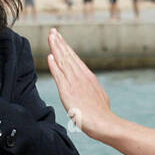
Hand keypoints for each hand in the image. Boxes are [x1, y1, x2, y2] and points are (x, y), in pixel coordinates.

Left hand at [46, 27, 117, 141]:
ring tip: (51, 37)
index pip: (74, 59)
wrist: (105, 123)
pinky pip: (60, 76)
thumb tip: (90, 88)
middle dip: (59, 42)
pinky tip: (50, 57)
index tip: (59, 38)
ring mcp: (75, 83)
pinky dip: (54, 66)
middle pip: (68, 56)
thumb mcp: (98, 97)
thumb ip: (90, 90)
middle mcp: (81, 77)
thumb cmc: (102, 115)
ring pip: (64, 62)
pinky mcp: (68, 92)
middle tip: (53, 31)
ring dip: (56, 48)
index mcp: (88, 77)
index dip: (65, 47)